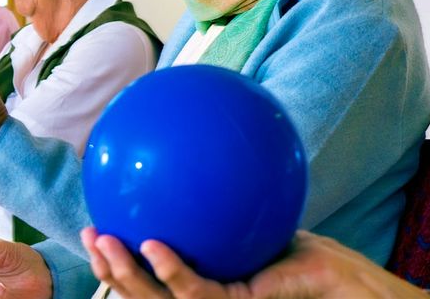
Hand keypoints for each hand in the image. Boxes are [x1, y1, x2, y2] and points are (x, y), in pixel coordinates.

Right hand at [83, 228, 429, 298]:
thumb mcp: (250, 213)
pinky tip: (154, 247)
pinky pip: (194, 291)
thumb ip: (218, 197)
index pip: (146, 279)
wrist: (341, 277)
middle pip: (138, 294)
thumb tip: (194, 146)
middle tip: (89, 235)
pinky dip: (170, 271)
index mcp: (198, 283)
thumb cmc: (303, 248)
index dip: (115, 261)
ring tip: (104, 243)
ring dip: (124, 274)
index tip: (95, 227)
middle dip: (107, 269)